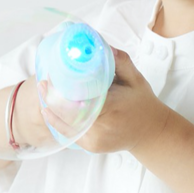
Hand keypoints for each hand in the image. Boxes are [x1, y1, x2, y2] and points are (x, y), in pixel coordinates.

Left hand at [39, 48, 170, 153]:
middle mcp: (103, 126)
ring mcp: (96, 139)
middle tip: (42, 84)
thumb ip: (119, 61)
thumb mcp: (135, 79)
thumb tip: (101, 45)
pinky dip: (58, 122)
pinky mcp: (91, 147)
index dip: (63, 89)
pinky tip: (50, 110)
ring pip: (66, 125)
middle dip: (53, 98)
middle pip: (69, 113)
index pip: (80, 99)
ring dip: (52, 110)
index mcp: (113, 107)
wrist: (151, 133)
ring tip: (43, 94)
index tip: (52, 77)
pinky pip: (70, 134)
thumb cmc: (142, 103)